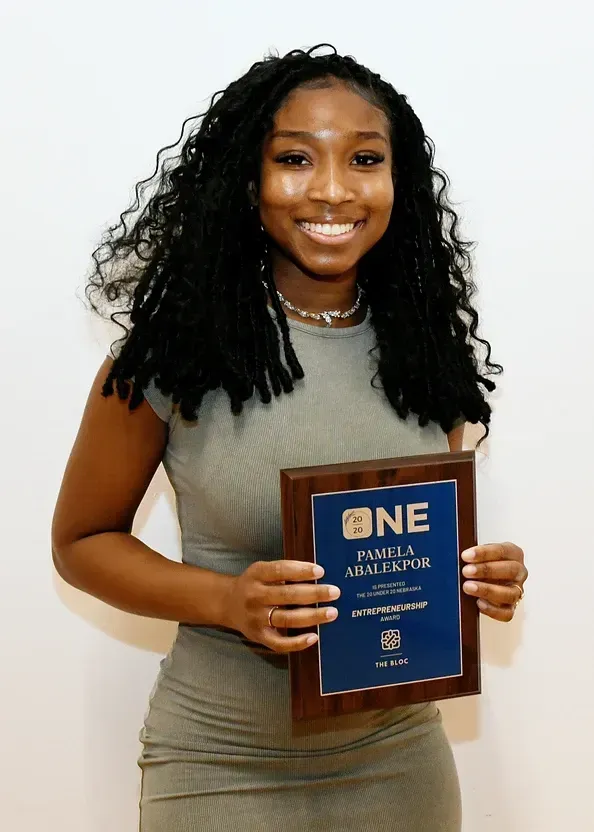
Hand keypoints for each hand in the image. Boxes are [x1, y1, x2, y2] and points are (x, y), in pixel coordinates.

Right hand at [223, 560, 339, 652]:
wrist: (226, 603)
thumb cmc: (254, 584)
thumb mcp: (262, 570)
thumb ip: (284, 571)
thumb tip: (318, 574)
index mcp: (256, 574)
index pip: (280, 570)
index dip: (300, 571)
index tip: (321, 572)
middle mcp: (254, 596)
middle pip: (287, 595)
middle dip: (314, 594)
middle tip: (334, 592)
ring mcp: (256, 618)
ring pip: (287, 619)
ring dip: (312, 616)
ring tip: (331, 613)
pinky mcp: (258, 636)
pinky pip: (279, 643)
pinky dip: (297, 642)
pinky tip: (314, 637)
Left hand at [461, 542, 526, 621]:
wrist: (488, 580)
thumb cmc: (483, 564)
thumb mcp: (481, 555)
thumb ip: (473, 556)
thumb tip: (462, 558)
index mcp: (513, 553)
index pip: (502, 551)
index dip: (484, 553)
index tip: (466, 556)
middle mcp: (519, 572)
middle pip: (510, 570)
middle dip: (486, 570)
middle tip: (466, 571)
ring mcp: (517, 591)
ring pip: (510, 593)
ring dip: (487, 590)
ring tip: (468, 587)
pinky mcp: (511, 608)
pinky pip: (506, 613)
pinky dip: (492, 609)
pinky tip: (478, 603)